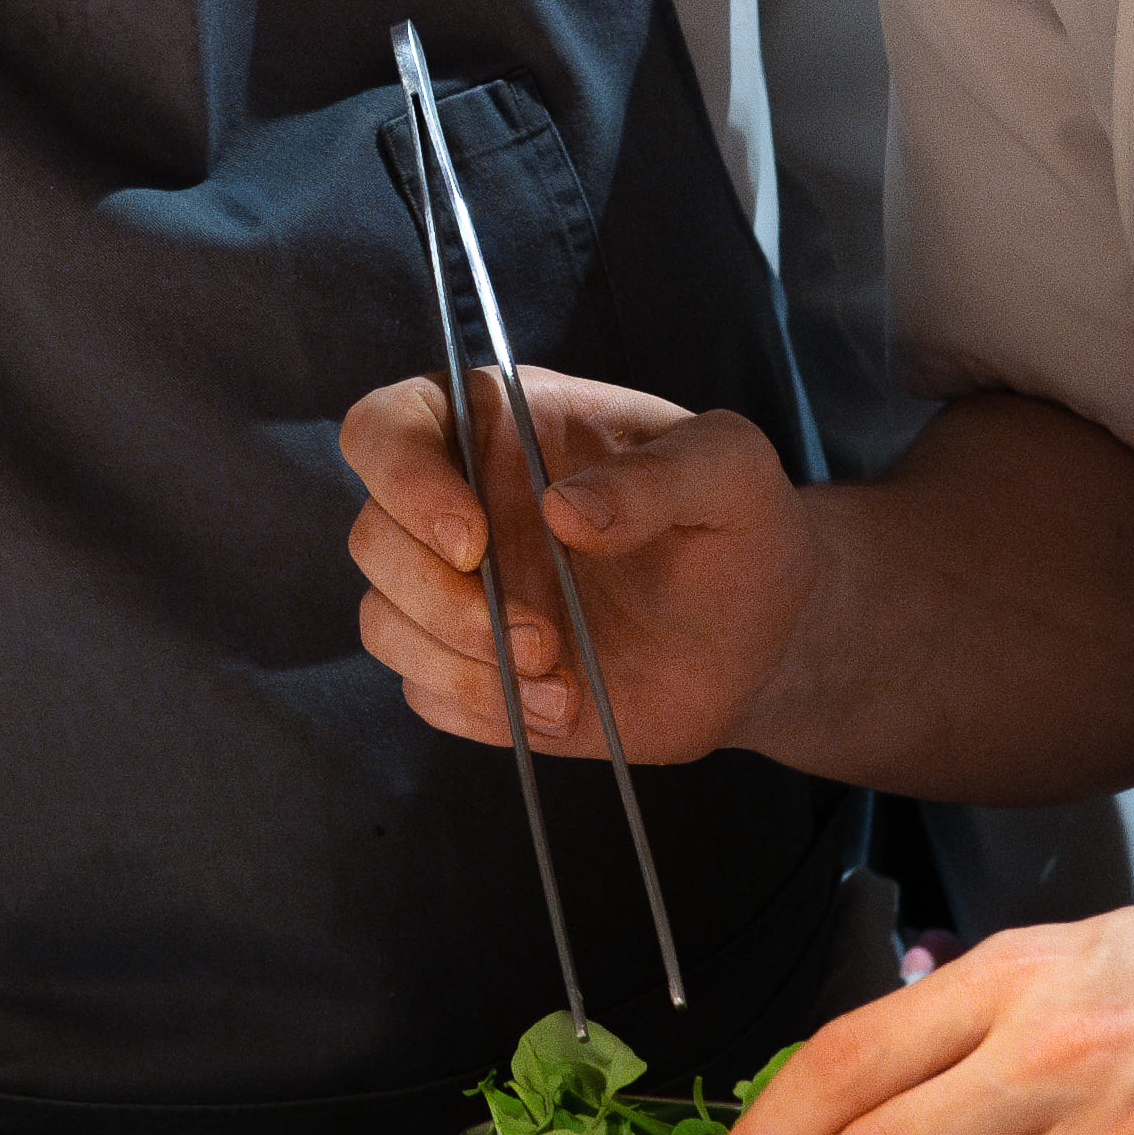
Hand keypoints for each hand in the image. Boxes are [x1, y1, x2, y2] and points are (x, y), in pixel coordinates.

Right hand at [340, 367, 819, 765]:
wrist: (760, 641)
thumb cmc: (740, 530)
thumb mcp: (732, 472)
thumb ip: (662, 474)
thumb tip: (566, 510)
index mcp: (500, 428)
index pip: (386, 426)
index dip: (403, 479)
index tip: (473, 539)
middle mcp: (460, 504)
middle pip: (373, 538)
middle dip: (443, 600)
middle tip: (541, 636)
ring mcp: (457, 592)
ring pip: (382, 621)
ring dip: (458, 661)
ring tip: (558, 682)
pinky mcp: (467, 669)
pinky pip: (421, 690)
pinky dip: (478, 708)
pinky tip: (560, 708)